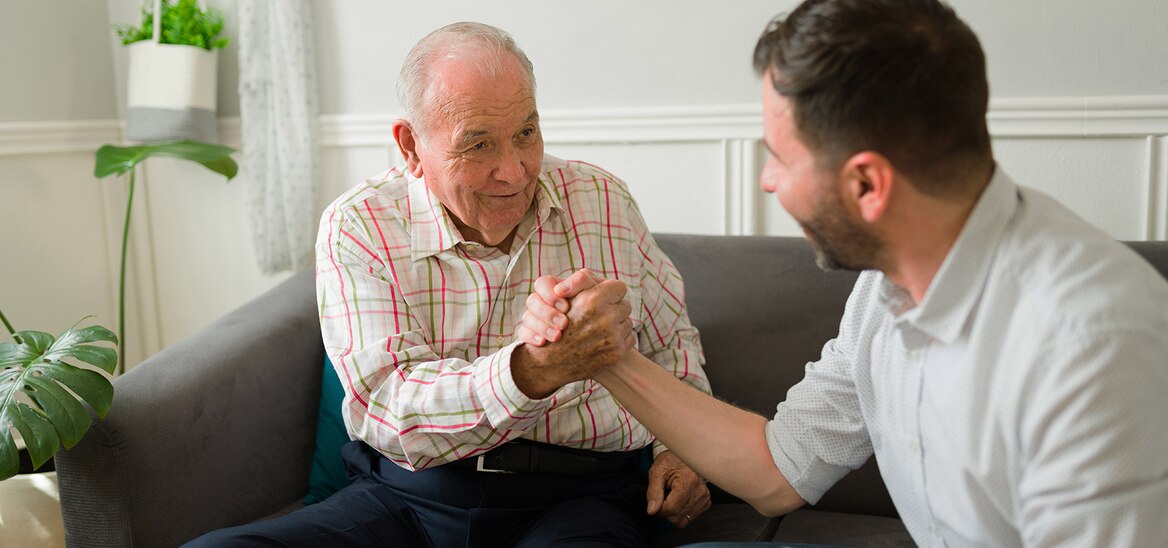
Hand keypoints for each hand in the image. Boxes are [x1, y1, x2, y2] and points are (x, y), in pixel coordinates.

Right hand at [511, 276, 634, 397]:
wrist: (550, 362)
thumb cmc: (555, 323)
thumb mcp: (566, 296)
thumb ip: (584, 281)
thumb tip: (608, 283)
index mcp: (593, 301)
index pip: (619, 288)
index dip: (610, 291)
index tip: (603, 297)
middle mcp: (605, 318)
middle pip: (625, 305)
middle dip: (614, 308)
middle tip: (599, 315)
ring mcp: (613, 337)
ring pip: (627, 322)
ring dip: (617, 324)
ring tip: (598, 329)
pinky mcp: (617, 353)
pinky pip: (628, 338)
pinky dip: (618, 339)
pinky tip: (602, 340)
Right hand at [516, 270, 600, 345]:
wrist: (603, 338)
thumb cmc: (602, 308)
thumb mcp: (596, 291)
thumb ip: (582, 281)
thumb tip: (560, 289)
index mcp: (556, 289)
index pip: (543, 284)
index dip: (550, 294)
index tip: (566, 306)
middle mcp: (544, 303)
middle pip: (532, 301)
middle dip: (547, 313)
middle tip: (563, 324)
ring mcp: (537, 319)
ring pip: (527, 318)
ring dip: (541, 326)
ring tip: (557, 336)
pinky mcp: (534, 335)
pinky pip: (523, 334)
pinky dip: (531, 337)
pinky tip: (542, 343)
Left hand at [646, 450, 711, 527]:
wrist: (684, 455)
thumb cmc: (670, 461)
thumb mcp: (656, 472)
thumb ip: (653, 492)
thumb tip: (652, 510)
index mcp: (688, 480)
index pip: (671, 508)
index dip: (659, 508)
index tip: (656, 500)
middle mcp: (699, 490)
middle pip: (677, 517)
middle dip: (665, 511)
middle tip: (663, 497)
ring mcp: (704, 497)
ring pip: (683, 521)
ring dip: (673, 513)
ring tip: (671, 497)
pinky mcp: (706, 502)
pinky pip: (689, 518)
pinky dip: (681, 512)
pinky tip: (679, 499)